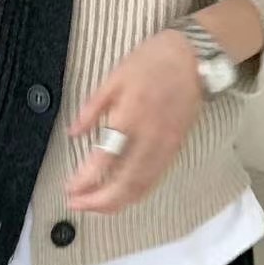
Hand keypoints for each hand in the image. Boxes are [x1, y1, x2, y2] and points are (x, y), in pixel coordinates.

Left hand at [64, 28, 203, 213]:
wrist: (194, 57)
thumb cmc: (151, 61)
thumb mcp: (115, 77)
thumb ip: (93, 108)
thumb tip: (73, 133)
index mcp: (131, 117)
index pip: (106, 160)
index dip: (85, 180)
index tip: (69, 188)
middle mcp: (151, 139)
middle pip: (125, 184)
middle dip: (99, 201)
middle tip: (76, 204)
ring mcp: (166, 147)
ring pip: (142, 187)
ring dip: (116, 203)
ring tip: (93, 207)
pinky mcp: (175, 149)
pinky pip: (154, 180)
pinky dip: (135, 194)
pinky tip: (121, 196)